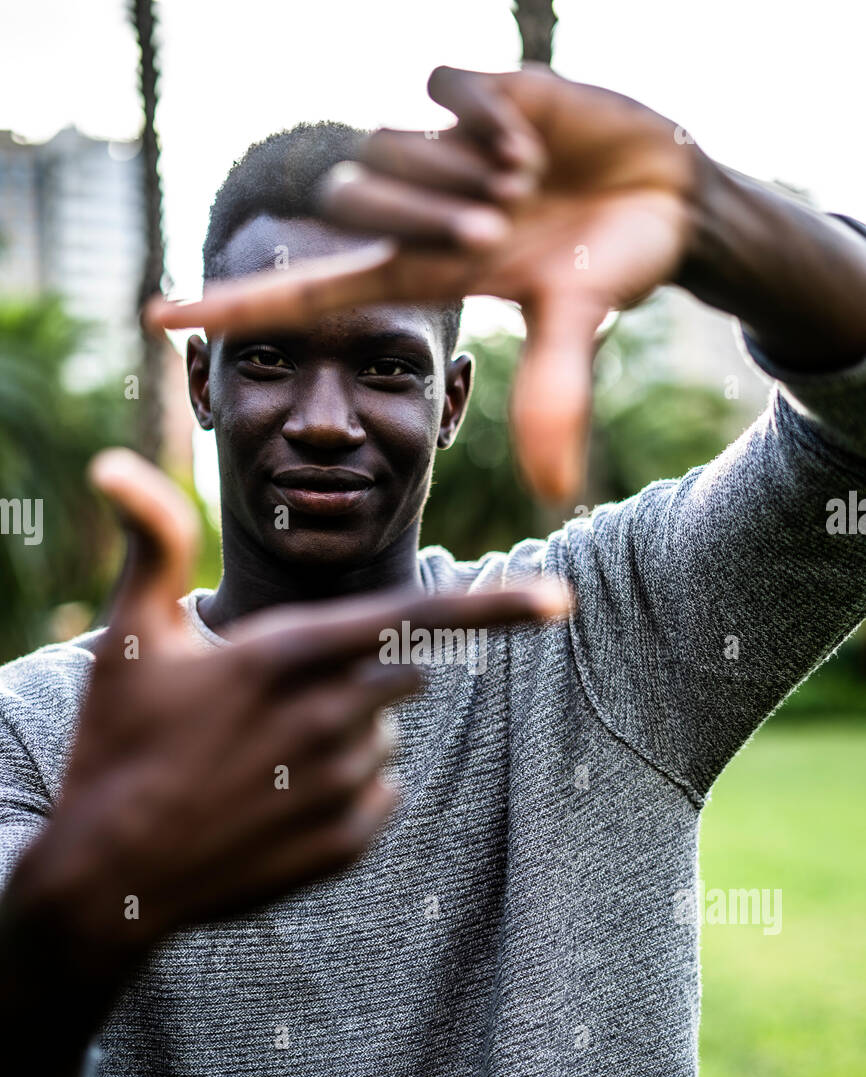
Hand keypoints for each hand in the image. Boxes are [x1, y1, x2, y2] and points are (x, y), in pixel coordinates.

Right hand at [15, 449, 564, 967]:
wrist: (110, 879)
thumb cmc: (116, 744)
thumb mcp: (129, 639)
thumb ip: (151, 544)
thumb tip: (113, 466)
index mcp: (288, 656)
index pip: (414, 618)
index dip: (494, 606)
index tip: (560, 599)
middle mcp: (329, 718)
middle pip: (403, 676)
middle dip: (363, 674)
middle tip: (279, 699)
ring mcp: (339, 787)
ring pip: (388, 735)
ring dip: (349, 732)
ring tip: (264, 756)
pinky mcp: (343, 845)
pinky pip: (382, 794)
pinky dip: (349, 788)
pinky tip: (280, 799)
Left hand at [149, 67, 699, 499]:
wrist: (666, 195)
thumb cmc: (613, 266)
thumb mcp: (577, 322)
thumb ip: (555, 395)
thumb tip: (551, 492)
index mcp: (423, 273)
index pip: (307, 295)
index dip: (234, 308)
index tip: (154, 318)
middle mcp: (415, 213)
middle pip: (352, 198)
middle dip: (431, 209)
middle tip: (506, 218)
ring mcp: (436, 150)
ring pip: (391, 141)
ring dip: (470, 170)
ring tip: (529, 180)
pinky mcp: (469, 91)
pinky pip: (445, 88)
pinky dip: (490, 117)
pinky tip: (531, 136)